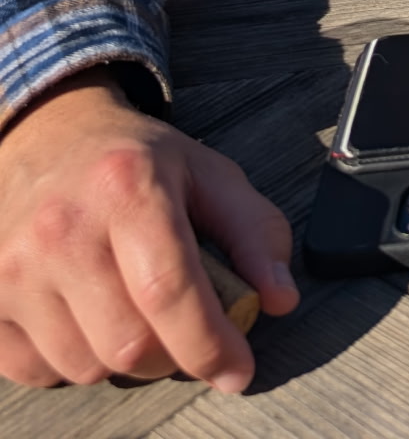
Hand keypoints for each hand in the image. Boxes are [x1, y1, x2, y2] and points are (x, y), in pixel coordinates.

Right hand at [0, 68, 297, 390]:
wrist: (46, 137)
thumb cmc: (134, 161)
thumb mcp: (207, 174)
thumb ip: (253, 232)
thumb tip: (281, 298)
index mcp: (128, 187)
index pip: (171, 291)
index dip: (211, 345)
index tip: (238, 370)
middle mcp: (64, 228)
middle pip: (128, 343)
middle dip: (174, 356)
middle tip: (187, 334)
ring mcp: (16, 267)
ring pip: (85, 366)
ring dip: (124, 362)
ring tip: (136, 316)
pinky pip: (37, 372)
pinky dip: (73, 363)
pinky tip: (89, 320)